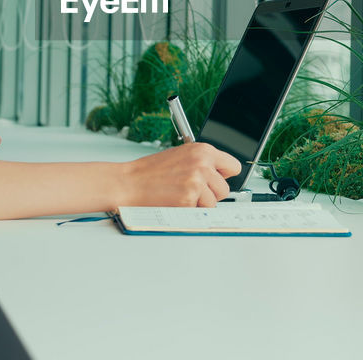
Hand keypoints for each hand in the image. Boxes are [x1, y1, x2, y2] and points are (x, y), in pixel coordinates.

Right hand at [119, 143, 242, 208]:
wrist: (128, 183)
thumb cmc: (149, 172)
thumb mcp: (181, 156)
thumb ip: (202, 163)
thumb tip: (218, 176)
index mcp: (202, 150)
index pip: (233, 166)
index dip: (224, 176)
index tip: (217, 180)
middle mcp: (202, 164)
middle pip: (224, 189)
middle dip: (210, 194)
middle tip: (190, 190)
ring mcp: (196, 182)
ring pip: (214, 203)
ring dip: (200, 205)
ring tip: (180, 195)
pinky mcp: (189, 199)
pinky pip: (200, 212)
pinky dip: (189, 211)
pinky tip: (175, 201)